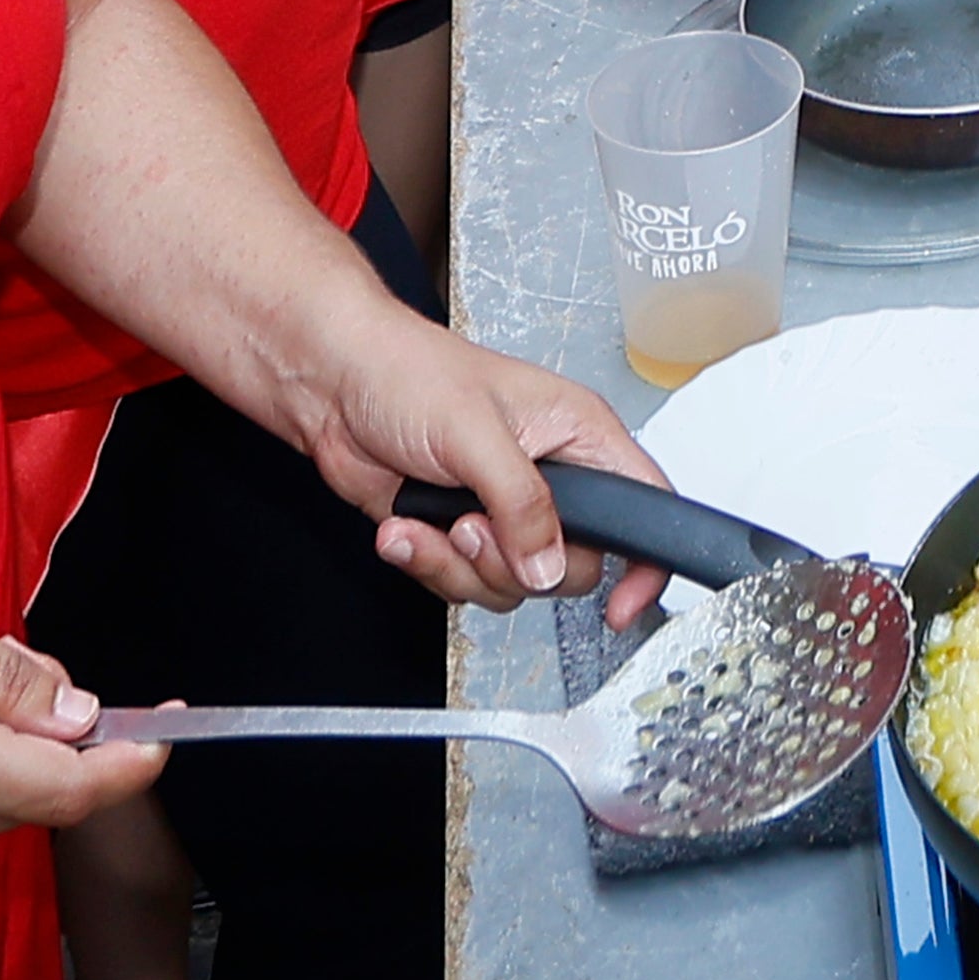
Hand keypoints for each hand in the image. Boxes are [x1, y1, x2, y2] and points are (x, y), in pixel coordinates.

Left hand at [286, 322, 672, 617]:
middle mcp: (550, 477)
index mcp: (578, 435)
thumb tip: (550, 565)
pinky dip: (427, 564)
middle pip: (572, 566)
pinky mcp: (458, 533)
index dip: (645, 562)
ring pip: (514, 585)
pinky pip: (463, 584)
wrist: (333, 385)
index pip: (645, 504)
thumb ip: (522, 503)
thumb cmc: (408, 372)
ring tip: (431, 518)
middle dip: (513, 563)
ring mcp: (503, 510)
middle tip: (472, 525)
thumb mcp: (475, 433)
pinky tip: (404, 525)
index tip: (620, 607)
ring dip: (460, 565)